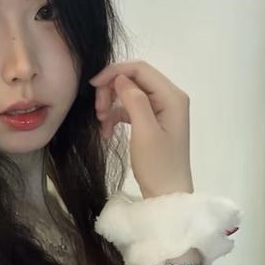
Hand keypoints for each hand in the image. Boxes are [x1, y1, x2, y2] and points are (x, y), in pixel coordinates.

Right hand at [89, 60, 192, 198]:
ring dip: (112, 104)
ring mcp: (163, 110)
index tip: (92, 86)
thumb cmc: (158, 165)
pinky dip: (117, 116)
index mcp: (172, 96)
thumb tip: (120, 78)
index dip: (114, 72)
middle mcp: (170, 98)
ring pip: (130, 94)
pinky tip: (106, 131)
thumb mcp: (144, 131)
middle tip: (97, 111)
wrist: (168, 195)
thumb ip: (134, 100)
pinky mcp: (154, 122)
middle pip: (134, 79)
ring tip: (101, 123)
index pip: (140, 69)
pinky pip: (131, 109)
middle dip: (112, 90)